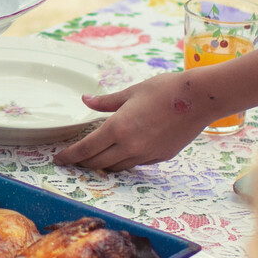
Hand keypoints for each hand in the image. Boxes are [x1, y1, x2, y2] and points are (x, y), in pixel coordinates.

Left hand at [55, 74, 212, 170]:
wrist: (199, 99)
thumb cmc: (164, 89)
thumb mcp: (131, 92)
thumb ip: (105, 102)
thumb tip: (85, 100)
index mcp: (118, 128)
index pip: (86, 149)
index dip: (69, 156)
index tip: (59, 159)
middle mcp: (130, 146)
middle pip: (98, 163)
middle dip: (83, 163)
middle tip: (74, 159)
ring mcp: (146, 154)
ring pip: (116, 167)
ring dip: (103, 164)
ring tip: (95, 158)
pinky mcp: (160, 157)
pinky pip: (135, 164)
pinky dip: (124, 161)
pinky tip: (122, 153)